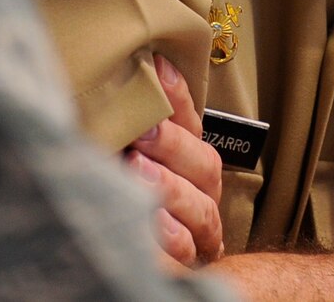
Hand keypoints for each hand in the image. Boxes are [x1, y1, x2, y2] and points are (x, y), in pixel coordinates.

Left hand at [126, 53, 224, 265]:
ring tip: (138, 172)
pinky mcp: (189, 263)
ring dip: (170, 188)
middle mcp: (202, 193)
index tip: (156, 70)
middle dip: (172, 146)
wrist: (140, 263)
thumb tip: (130, 73)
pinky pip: (186, 251)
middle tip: (140, 133)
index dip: (177, 97)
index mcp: (192, 161)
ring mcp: (200, 230)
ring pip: (200, 208)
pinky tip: (149, 222)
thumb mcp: (128, 154)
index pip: (192, 123)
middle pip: (204, 165)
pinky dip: (169, 237)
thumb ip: (136, 122)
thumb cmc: (128, 195)